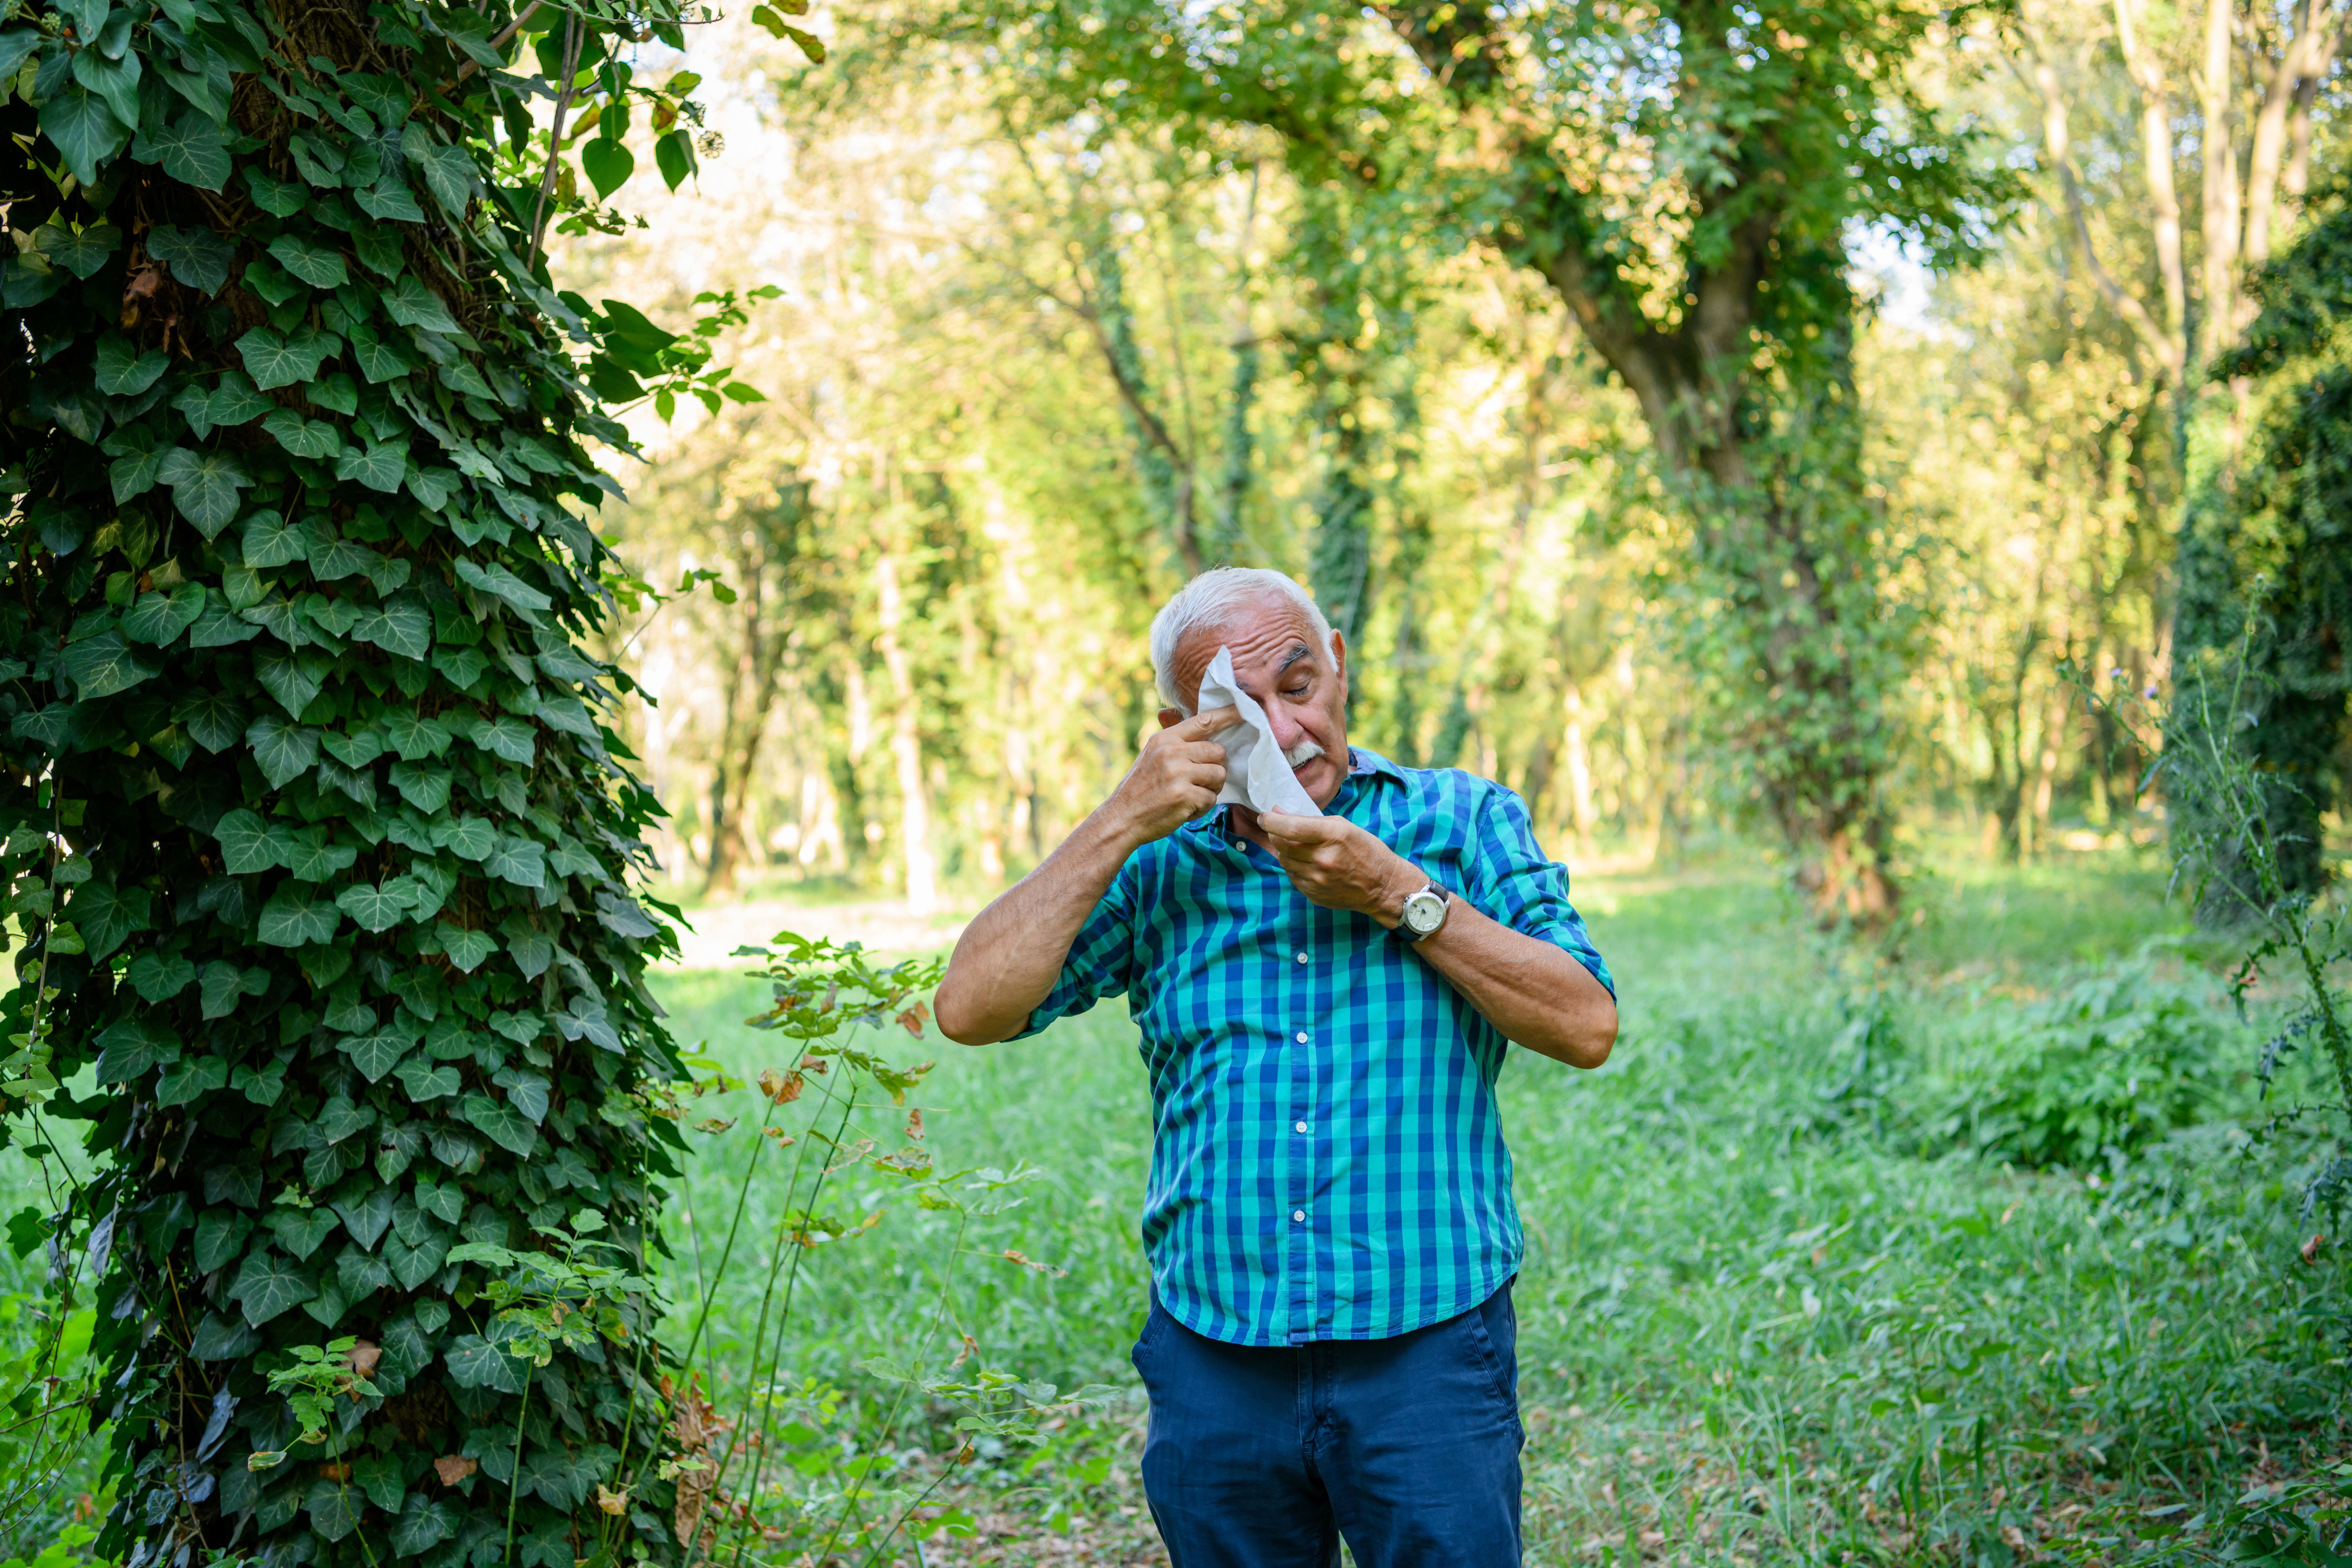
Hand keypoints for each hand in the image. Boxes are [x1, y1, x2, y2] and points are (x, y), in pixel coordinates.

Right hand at [1105, 708, 1240, 847]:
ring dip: (1211, 789)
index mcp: (1164, 739)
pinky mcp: (1184, 796)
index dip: (1227, 715)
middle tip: (1200, 781)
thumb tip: (1206, 726)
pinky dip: (1202, 807)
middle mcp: (1171, 752)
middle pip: (1218, 751)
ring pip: (1218, 775)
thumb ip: (1176, 742)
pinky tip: (1186, 809)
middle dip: (1215, 767)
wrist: (1122, 818)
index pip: (1204, 721)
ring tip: (1192, 795)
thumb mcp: (1152, 755)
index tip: (1244, 710)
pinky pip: (1211, 798)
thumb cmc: (1141, 788)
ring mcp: (1177, 774)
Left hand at [1256, 811, 1423, 924]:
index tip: (1264, 817)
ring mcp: (1317, 880)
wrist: (1383, 886)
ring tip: (1300, 848)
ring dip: (1286, 853)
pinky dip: (1296, 868)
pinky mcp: (1314, 894)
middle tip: (1278, 830)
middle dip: (1275, 835)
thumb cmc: (1366, 851)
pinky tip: (1310, 865)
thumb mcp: (1343, 827)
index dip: (1270, 821)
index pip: (1290, 828)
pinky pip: (1293, 877)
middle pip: (1281, 845)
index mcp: (1332, 836)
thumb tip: (1278, 813)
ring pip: (1284, 862)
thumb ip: (1309, 820)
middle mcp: (1322, 859)